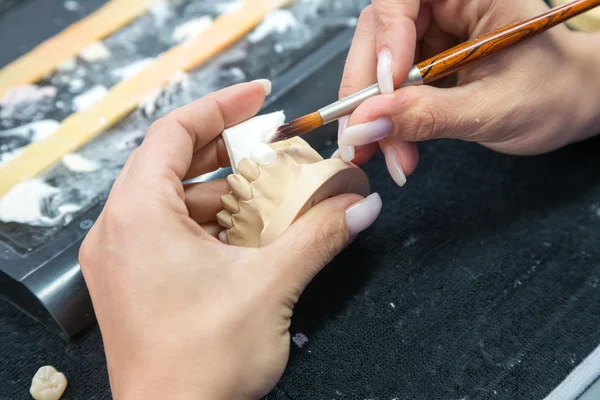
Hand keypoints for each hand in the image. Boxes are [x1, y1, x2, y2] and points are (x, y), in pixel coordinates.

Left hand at [79, 82, 381, 398]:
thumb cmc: (198, 368)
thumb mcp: (269, 287)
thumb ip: (318, 237)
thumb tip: (357, 207)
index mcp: (137, 217)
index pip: (172, 131)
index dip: (220, 107)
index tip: (258, 98)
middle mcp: (120, 231)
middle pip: (173, 161)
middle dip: (228, 150)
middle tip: (272, 146)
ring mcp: (124, 257)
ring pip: (175, 198)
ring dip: (224, 190)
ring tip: (270, 193)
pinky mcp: (136, 279)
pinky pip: (172, 229)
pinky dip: (211, 221)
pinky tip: (249, 231)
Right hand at [337, 0, 599, 185]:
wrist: (567, 107)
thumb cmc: (551, 94)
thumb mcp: (491, 109)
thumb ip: (428, 115)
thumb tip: (367, 124)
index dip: (386, 39)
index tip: (385, 90)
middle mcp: (444, 6)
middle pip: (378, 34)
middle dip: (368, 92)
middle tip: (365, 140)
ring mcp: (429, 34)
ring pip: (375, 64)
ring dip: (373, 114)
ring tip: (391, 155)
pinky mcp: (420, 61)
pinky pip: (386, 86)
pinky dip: (385, 119)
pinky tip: (394, 146)